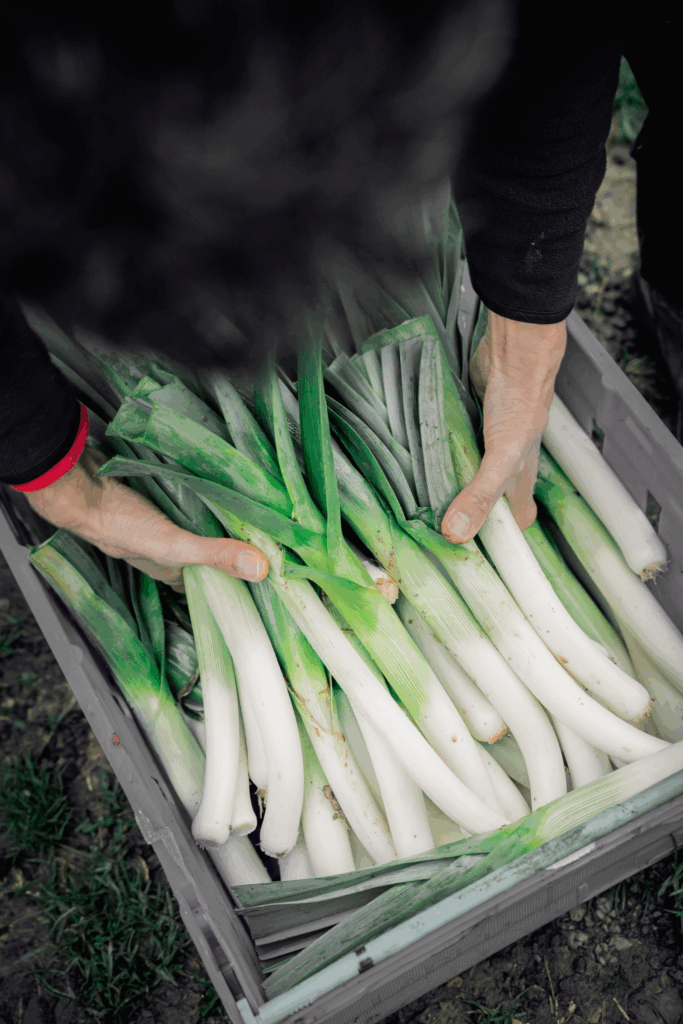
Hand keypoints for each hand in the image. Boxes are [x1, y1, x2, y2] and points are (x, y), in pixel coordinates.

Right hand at [24, 448, 268, 590]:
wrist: (78, 487)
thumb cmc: (120, 523)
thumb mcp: (174, 543)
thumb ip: (215, 554)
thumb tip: (261, 569)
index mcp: (165, 566)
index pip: (194, 583)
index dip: (216, 582)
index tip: (246, 577)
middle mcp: (155, 547)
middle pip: (188, 556)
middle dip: (213, 550)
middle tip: (245, 540)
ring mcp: (146, 521)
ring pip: (179, 527)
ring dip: (200, 521)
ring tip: (230, 512)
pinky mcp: (142, 494)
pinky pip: (169, 499)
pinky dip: (184, 494)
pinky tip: (200, 483)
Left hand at [441, 311, 565, 542]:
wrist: (515, 354)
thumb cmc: (519, 404)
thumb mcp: (501, 458)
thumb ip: (479, 496)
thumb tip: (455, 533)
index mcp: (519, 477)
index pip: (517, 515)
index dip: (504, 533)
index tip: (478, 549)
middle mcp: (506, 461)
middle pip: (491, 494)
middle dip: (471, 509)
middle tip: (442, 522)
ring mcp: (488, 439)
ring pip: (470, 468)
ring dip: (451, 480)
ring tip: (423, 495)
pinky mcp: (470, 419)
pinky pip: (454, 442)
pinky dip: (441, 450)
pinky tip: (421, 456)